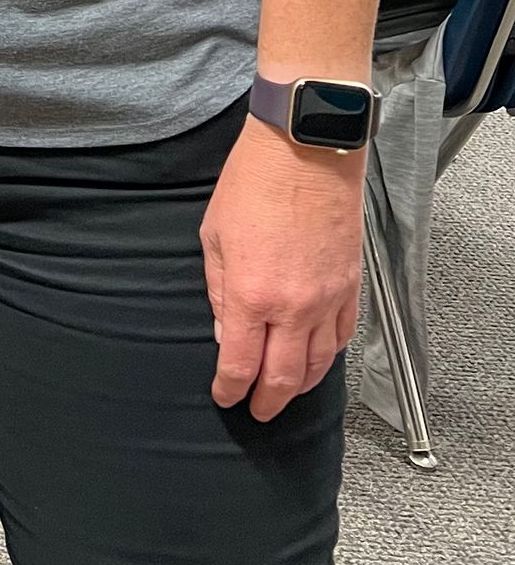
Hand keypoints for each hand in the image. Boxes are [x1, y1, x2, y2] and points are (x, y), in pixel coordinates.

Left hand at [201, 113, 364, 421]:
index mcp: (252, 295)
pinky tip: (317, 360)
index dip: (231, 389)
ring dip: (300, 387)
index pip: (241, 365)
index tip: (225, 397)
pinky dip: (329, 357)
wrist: (305, 152)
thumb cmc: (253, 183)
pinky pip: (342, 336)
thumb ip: (220, 292)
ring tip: (284, 394)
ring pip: (319, 364)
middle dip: (268, 401)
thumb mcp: (214, 237)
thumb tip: (226, 333)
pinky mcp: (351, 286)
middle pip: (284, 377)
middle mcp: (294, 306)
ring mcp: (328, 299)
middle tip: (257, 411)